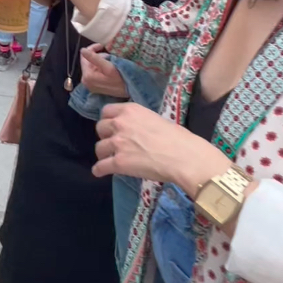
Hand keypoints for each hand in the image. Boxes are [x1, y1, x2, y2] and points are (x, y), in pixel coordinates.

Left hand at [80, 45, 127, 98]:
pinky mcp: (95, 86)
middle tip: (109, 56)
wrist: (129, 90)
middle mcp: (85, 81)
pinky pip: (94, 72)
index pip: (84, 57)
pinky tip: (108, 67)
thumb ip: (94, 58)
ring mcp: (90, 85)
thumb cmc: (120, 78)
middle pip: (87, 62)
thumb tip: (82, 50)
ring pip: (92, 67)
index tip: (102, 45)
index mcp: (86, 76)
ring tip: (111, 62)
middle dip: (97, 56)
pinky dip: (100, 68)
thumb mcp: (108, 67)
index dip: (92, 49)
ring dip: (100, 61)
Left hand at [93, 103, 232, 192]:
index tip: (113, 127)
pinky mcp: (118, 163)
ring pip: (99, 148)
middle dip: (106, 136)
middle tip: (114, 143)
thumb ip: (140, 123)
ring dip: (104, 154)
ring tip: (109, 159)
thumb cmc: (178, 138)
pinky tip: (100, 172)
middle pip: (100, 128)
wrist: (183, 156)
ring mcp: (117, 143)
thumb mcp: (156, 119)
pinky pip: (100, 167)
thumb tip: (138, 131)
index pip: (107, 111)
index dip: (108, 120)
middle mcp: (120, 124)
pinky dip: (99, 170)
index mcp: (130, 110)